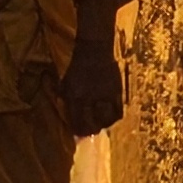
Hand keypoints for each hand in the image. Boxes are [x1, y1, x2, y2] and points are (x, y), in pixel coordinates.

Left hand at [62, 0, 125, 137]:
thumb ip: (64, 95)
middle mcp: (88, 98)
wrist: (94, 48)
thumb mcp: (65, 79)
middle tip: (89, 133)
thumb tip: (64, 110)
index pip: (75, 120)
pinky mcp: (116, 91)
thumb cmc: (76, 63)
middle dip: (89, 131)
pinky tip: (111, 118)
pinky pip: (118, 110)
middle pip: (90, 123)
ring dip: (102, 125)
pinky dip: (114, 117)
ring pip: (105, 120)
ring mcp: (104, 95)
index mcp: (73, 95)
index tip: (77, 135)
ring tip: (101, 125)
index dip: (76, 130)